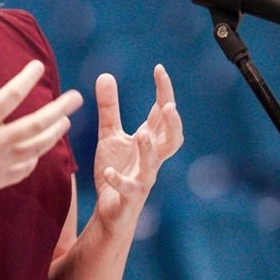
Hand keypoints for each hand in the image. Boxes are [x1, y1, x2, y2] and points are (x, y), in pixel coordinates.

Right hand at [0, 60, 83, 218]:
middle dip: (60, 108)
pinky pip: (27, 167)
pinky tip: (41, 148)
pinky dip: (36, 157)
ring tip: (65, 121)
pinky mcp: (1, 180)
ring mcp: (1, 163)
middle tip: (77, 97)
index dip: (27, 78)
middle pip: (37, 122)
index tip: (39, 65)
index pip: (11, 95)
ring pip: (39, 147)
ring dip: (55, 133)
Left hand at [92, 64, 182, 234]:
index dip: (164, 92)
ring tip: (141, 134)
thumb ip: (109, 108)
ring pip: (154, 164)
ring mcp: (143, 178)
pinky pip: (129, 189)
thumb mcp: (109, 135)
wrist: (110, 209)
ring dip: (149, 150)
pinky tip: (109, 172)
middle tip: (169, 105)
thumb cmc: (116, 170)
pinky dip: (119, 180)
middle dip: (173, 123)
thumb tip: (106, 74)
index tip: (159, 69)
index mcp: (148, 140)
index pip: (161, 113)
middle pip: (172, 140)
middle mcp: (151, 158)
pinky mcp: (130, 196)